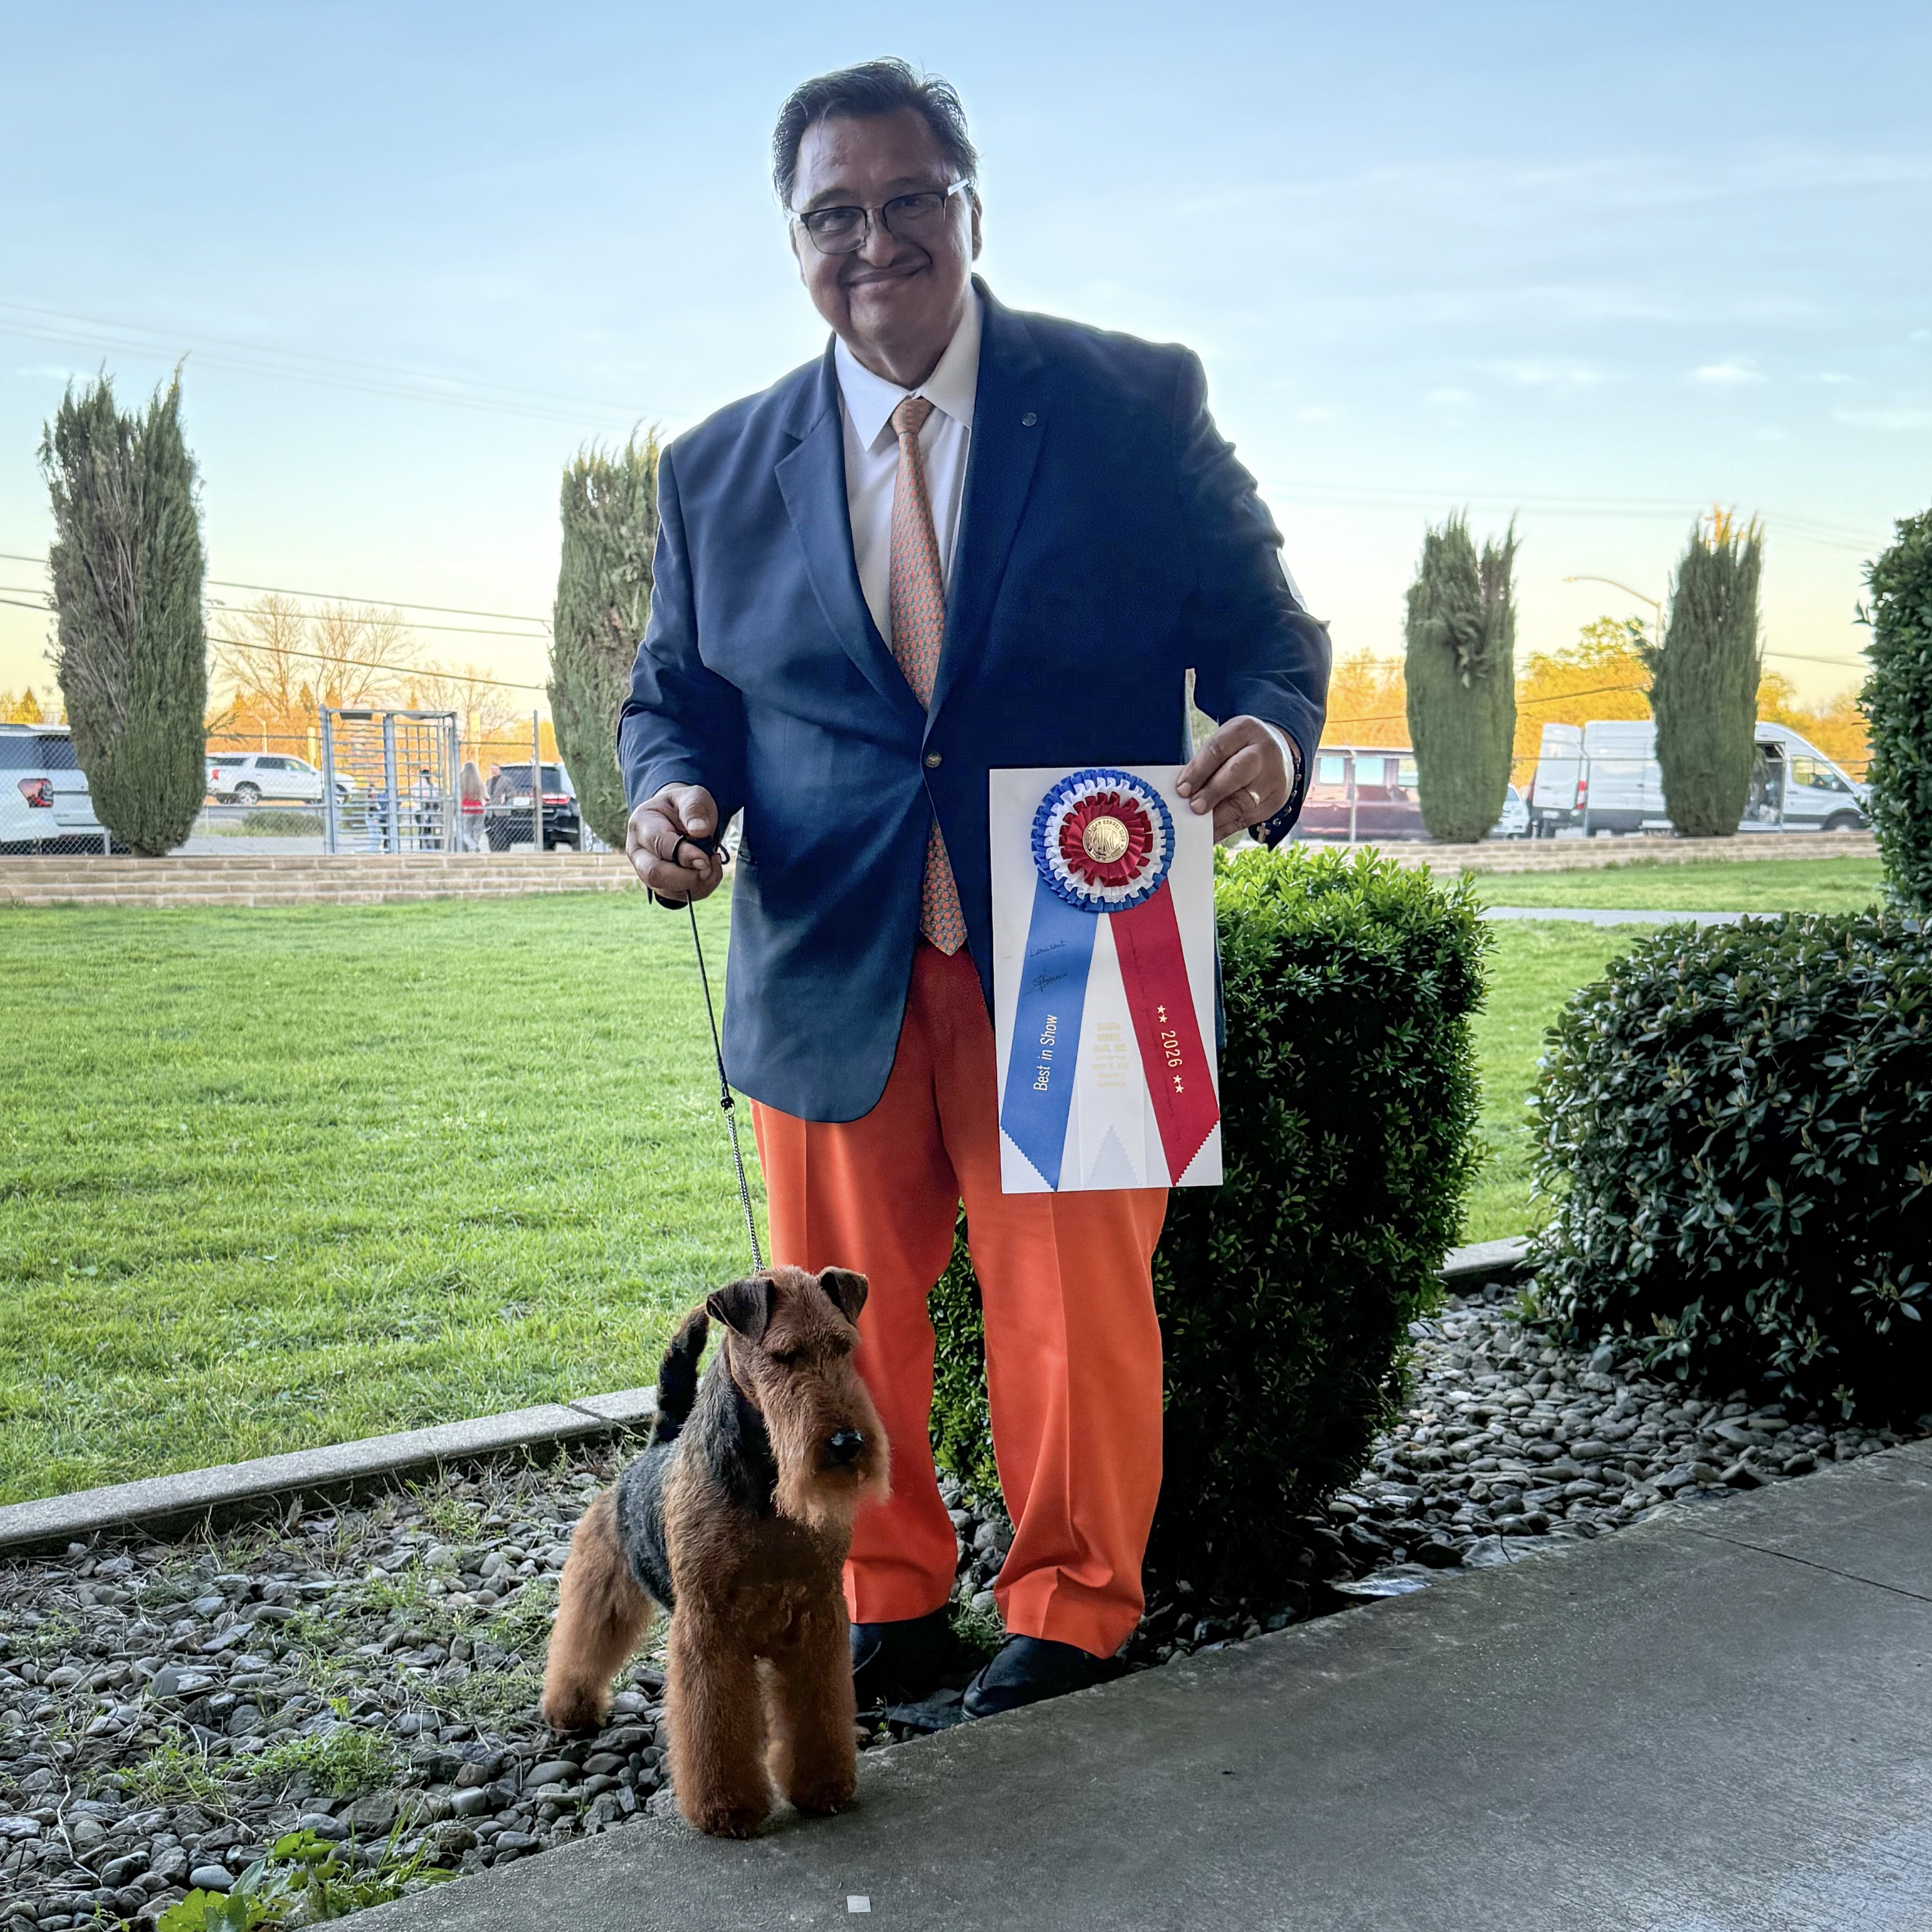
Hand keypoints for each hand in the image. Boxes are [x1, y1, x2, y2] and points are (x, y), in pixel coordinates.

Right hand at [626, 784, 722, 901]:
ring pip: (666, 890)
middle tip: (708, 866)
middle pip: (653, 874)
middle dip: (686, 876)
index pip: (658, 844)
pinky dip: (700, 889)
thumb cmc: (684, 807)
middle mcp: (637, 850)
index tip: (706, 858)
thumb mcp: (692, 796)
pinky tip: (709, 872)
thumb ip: (694, 808)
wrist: (681, 818)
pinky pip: (679, 897)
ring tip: (712, 864)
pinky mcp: (660, 885)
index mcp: (641, 823)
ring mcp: (646, 870)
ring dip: (696, 884)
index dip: (684, 855)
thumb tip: (699, 831)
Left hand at [1177, 716, 1290, 840]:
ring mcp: (1274, 778)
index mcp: (1245, 730)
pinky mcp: (1275, 802)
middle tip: (1194, 808)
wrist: (1279, 753)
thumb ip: (1206, 763)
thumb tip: (1184, 792)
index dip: (1199, 770)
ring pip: (1246, 801)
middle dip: (1214, 792)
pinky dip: (1226, 828)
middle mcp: (1264, 752)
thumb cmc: (1240, 749)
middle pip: (1238, 773)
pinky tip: (1210, 835)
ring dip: (1220, 817)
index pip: (1219, 749)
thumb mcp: (1225, 742)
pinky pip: (1249, 818)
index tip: (1181, 789)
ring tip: (1199, 827)